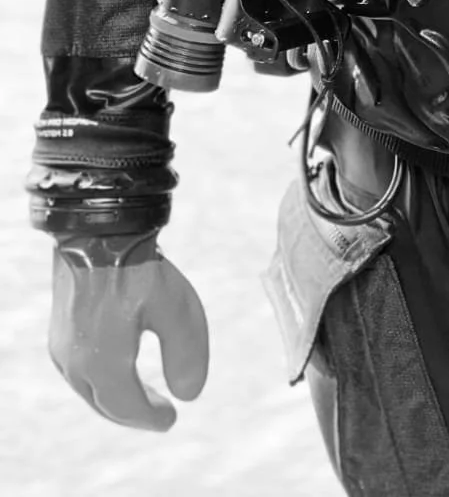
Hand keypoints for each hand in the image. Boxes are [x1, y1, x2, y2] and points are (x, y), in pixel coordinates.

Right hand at [49, 236, 208, 430]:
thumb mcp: (177, 310)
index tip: (172, 420)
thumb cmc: (140, 268)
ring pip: (89, 389)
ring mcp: (62, 345)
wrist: (99, 228)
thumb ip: (186, 356)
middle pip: (106, 403)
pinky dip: (101, 379)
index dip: (150, 418)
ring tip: (143, 395)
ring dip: (116, 397)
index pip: (126, 407)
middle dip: (134, 412)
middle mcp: (75, 362)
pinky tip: (118, 369)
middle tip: (161, 414)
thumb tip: (190, 395)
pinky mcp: (59, 328)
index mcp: (102, 364)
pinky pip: (80, 370)